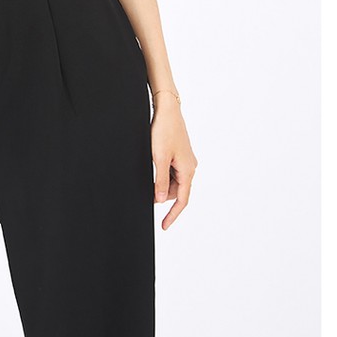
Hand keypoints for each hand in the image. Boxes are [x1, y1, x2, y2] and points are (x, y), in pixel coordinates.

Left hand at [150, 102, 196, 229]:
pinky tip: (153, 165)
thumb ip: (160, 181)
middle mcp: (190, 167)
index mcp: (188, 170)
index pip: (182, 200)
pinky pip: (172, 171)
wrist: (167, 109)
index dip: (172, 215)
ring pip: (174, 181)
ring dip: (162, 182)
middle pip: (177, 191)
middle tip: (146, 191)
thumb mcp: (159, 158)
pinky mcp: (180, 154)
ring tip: (149, 170)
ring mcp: (185, 160)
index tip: (164, 226)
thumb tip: (161, 200)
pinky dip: (163, 173)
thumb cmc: (164, 130)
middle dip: (163, 194)